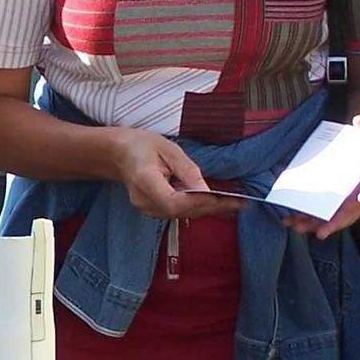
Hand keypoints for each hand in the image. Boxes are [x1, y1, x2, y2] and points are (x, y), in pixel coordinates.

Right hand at [108, 128, 245, 221]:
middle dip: (212, 207)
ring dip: (208, 209)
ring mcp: (147, 209)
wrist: (119, 154)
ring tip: (234, 204)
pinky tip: (216, 204)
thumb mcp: (167, 148)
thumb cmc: (141, 145)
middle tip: (240, 203)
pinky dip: (198, 208)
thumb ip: (187, 170)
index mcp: (144, 180)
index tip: (224, 197)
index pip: (174, 200)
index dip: (199, 202)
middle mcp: (144, 200)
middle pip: (181, 211)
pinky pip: (178, 212)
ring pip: (182, 214)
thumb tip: (207, 191)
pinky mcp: (153, 211)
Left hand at [281, 113, 359, 239]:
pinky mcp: (330, 203)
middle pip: (350, 213)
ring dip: (314, 225)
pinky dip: (306, 219)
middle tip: (321, 231)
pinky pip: (319, 215)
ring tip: (297, 227)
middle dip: (335, 223)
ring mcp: (344, 202)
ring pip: (331, 218)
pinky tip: (290, 221)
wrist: (358, 153)